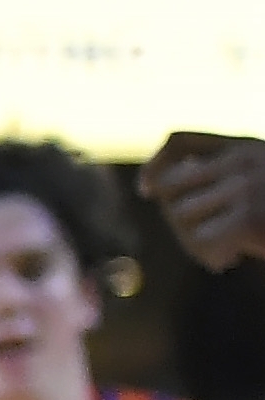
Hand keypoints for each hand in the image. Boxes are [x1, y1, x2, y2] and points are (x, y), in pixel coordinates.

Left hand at [143, 129, 264, 271]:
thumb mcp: (258, 186)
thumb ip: (222, 181)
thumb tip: (159, 189)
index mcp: (246, 146)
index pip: (183, 139)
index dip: (157, 164)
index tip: (146, 191)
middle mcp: (244, 158)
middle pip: (172, 187)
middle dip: (179, 221)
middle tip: (206, 242)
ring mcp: (248, 184)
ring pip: (180, 216)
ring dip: (196, 243)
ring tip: (225, 251)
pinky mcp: (250, 215)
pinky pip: (201, 241)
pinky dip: (211, 257)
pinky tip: (232, 260)